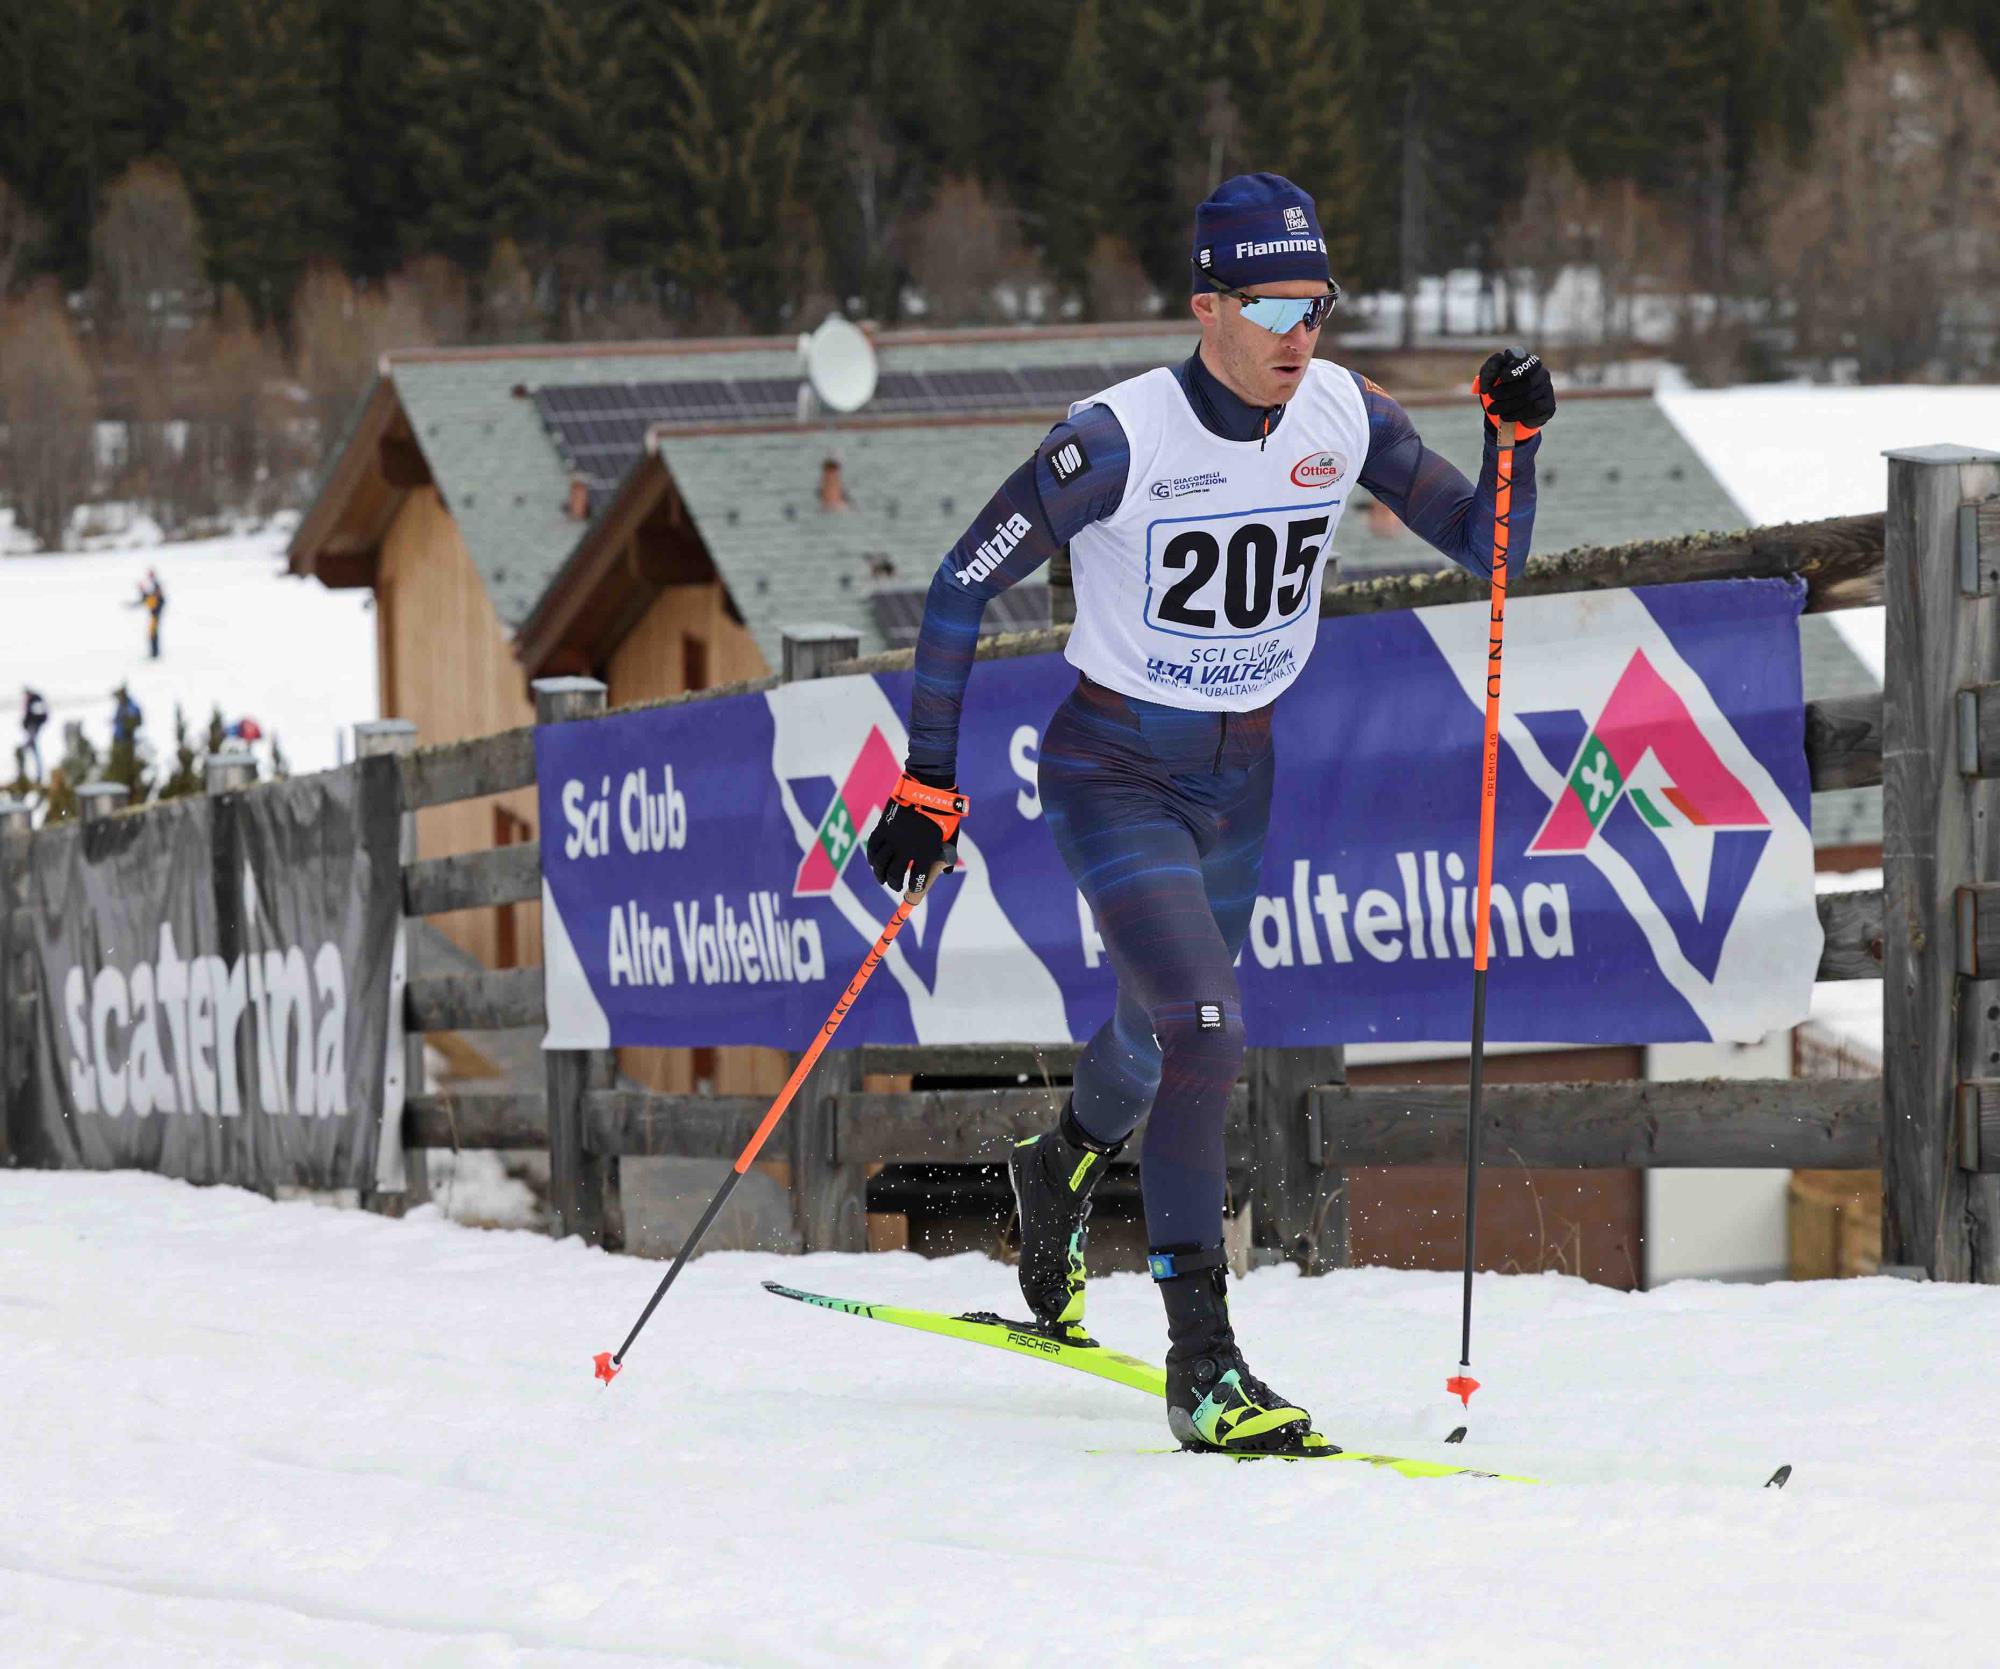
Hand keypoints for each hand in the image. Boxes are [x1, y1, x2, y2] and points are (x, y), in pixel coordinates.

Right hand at [865, 774, 967, 894]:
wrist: (928, 787)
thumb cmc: (943, 812)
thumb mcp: (951, 835)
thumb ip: (948, 855)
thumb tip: (946, 872)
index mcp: (925, 852)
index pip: (916, 879)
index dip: (913, 889)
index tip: (911, 891)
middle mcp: (906, 848)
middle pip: (894, 874)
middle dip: (894, 884)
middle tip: (895, 886)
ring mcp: (893, 838)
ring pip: (880, 863)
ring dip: (880, 874)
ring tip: (882, 879)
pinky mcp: (883, 827)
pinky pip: (873, 847)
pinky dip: (872, 858)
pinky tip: (874, 863)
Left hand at [1473, 348, 1555, 437]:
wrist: (1505, 410)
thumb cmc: (1498, 387)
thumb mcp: (1489, 376)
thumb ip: (1491, 366)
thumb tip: (1501, 359)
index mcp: (1529, 363)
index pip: (1529, 362)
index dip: (1516, 369)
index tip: (1502, 377)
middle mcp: (1542, 374)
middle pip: (1528, 383)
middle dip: (1507, 390)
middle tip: (1491, 396)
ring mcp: (1547, 390)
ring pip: (1529, 398)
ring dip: (1507, 405)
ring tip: (1492, 409)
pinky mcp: (1549, 405)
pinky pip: (1535, 410)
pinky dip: (1517, 414)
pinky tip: (1505, 416)